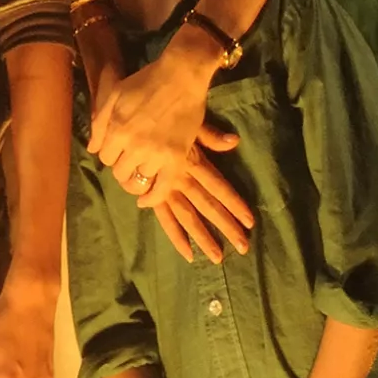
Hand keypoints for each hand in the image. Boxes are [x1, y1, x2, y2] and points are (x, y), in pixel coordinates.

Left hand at [89, 38, 216, 204]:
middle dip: (122, 167)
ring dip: (138, 177)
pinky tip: (144, 201)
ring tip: (141, 170)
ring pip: (139, 181)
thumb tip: (92, 149)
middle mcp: (134, 145)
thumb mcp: (115, 94)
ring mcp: (156, 154)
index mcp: (117, 128)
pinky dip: (152, 199)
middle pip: (120, 172)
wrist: (182, 75)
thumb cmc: (146, 81)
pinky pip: (162, 190)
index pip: (105, 157)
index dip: (110, 154)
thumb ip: (100, 122)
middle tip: (130, 160)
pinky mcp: (177, 159)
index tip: (118, 150)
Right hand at [154, 123, 254, 263]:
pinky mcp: (152, 195)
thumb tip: (235, 141)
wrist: (127, 122)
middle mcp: (181, 179)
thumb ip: (210, 136)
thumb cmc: (161, 120)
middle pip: (208, 206)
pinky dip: (176, 236)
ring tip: (218, 257)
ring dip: (203, 237)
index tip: (250, 221)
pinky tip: (188, 254)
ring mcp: (165, 189)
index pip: (219, 187)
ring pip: (188, 217)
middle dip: (226, 226)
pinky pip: (165, 220)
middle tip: (244, 247)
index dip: (235, 204)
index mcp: (194, 161)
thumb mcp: (188, 124)